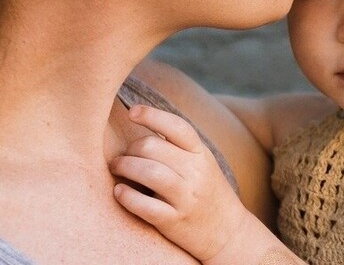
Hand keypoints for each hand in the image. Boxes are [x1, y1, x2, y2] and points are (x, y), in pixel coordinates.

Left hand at [110, 104, 247, 261]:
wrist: (227, 231)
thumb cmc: (206, 191)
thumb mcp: (202, 163)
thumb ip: (178, 146)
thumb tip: (144, 122)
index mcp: (201, 153)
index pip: (176, 126)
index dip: (151, 115)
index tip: (132, 112)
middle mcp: (195, 172)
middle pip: (153, 147)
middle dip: (129, 149)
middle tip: (121, 156)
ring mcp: (186, 198)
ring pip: (149, 172)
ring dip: (124, 166)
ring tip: (116, 168)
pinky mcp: (174, 221)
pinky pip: (145, 206)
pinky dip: (127, 196)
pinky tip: (119, 191)